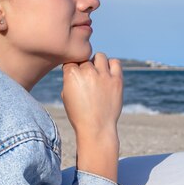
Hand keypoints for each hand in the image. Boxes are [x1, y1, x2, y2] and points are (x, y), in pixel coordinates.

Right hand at [62, 53, 122, 181]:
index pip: (71, 61)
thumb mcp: (66, 96)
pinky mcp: (117, 80)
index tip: (75, 77)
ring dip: (97, 63)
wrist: (96, 128)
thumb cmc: (79, 114)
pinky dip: (111, 65)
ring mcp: (104, 75)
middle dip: (84, 68)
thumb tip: (76, 67)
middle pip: (85, 59)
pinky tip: (108, 74)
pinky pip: (115, 62)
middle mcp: (88, 72)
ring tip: (97, 74)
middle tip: (87, 80)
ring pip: (99, 56)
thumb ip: (70, 79)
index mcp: (72, 75)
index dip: (72, 69)